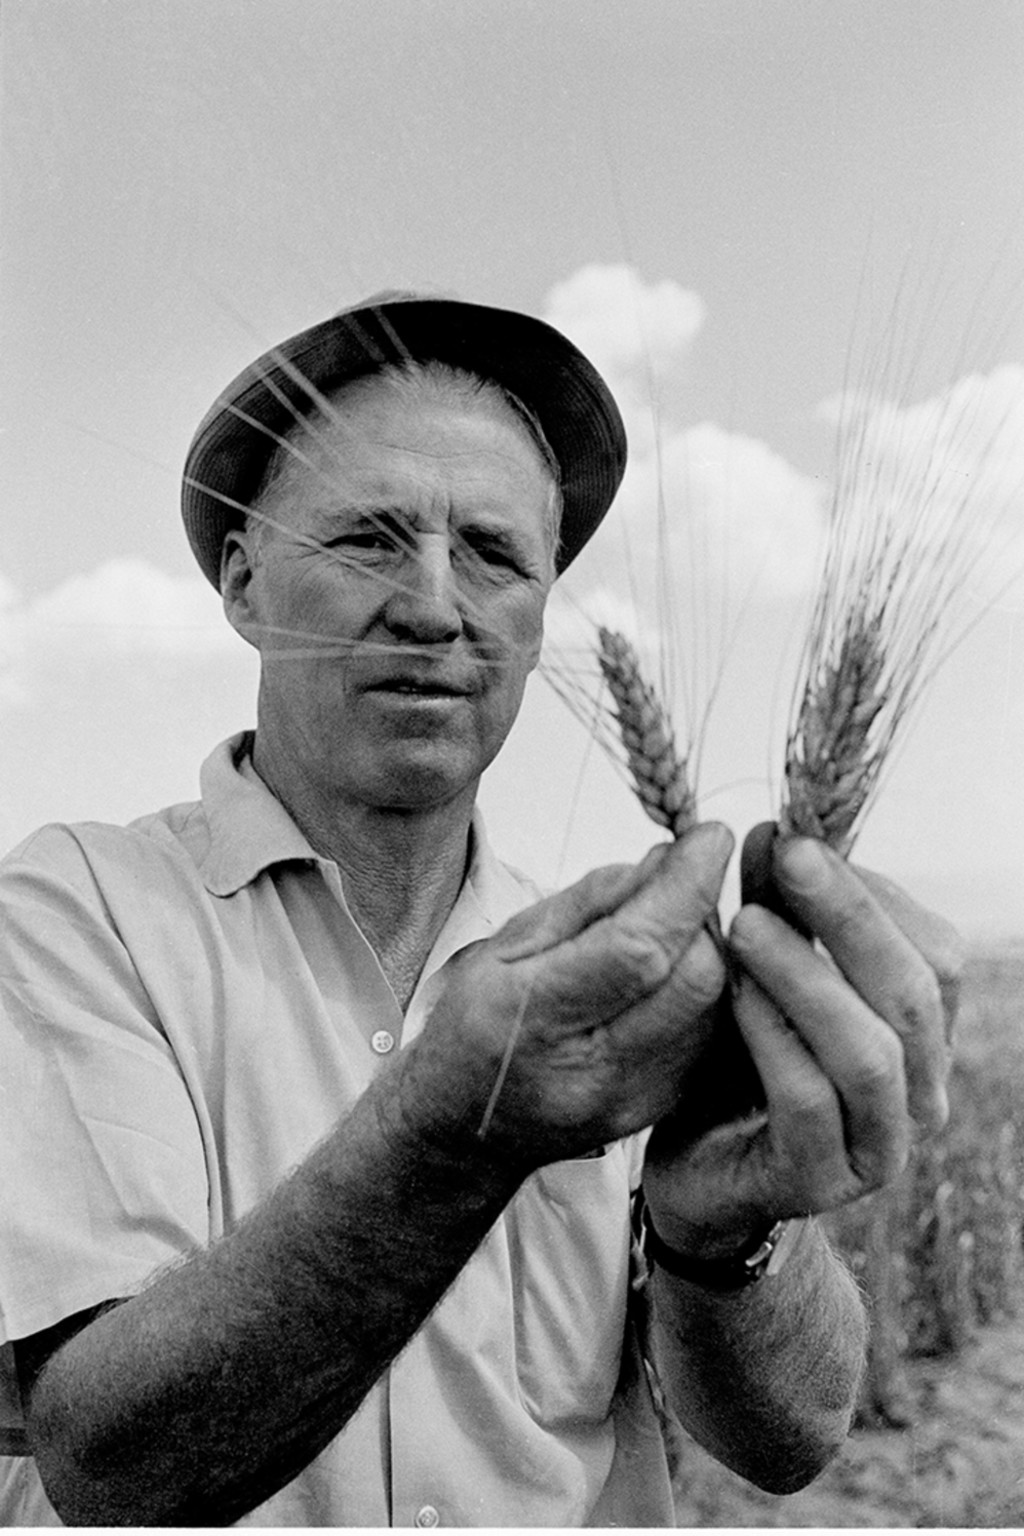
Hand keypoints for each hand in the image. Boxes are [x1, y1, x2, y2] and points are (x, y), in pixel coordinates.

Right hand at [398, 824, 733, 1168]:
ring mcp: (634, 1099)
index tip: (710, 839)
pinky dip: (703, 987)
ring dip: (706, 950)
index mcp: (532, 1018)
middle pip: (693, 979)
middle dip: (701, 915)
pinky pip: (710, 1031)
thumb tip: (669, 860)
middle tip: (681, 884)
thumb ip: (591, 900)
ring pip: (713, 1005)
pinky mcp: (663, 1108)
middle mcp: (590, 1071)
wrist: (464, 1128)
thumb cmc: (478, 1022)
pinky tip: (670, 973)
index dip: (685, 888)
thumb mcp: (506, 944)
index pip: (637, 950)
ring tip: (667, 930)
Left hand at [642, 825, 961, 1259]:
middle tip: (787, 856)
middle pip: (914, 994)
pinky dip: (773, 1039)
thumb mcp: (760, 977)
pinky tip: (733, 995)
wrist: (698, 1170)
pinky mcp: (819, 1182)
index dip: (871, 890)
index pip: (934, 950)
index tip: (797, 836)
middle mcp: (919, 1092)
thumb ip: (778, 912)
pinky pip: (809, 1103)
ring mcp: (878, 1145)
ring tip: (747, 922)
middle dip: (849, 915)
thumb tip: (778, 832)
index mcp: (921, 1034)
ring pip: (871, 1053)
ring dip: (808, 977)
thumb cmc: (738, 1061)